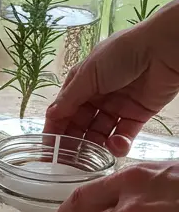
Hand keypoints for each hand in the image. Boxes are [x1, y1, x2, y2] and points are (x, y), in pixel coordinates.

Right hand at [44, 4, 178, 155]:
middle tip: (69, 161)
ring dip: (96, 145)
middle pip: (80, 124)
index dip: (56, 129)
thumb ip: (70, 98)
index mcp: (82, 82)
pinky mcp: (137, 115)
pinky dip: (119, 143)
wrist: (162, 50)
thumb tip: (51, 116)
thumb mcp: (88, 73)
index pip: (64, 110)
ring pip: (101, 133)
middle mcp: (97, 95)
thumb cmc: (121, 53)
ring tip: (93, 156)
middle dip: (74, 142)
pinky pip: (124, 135)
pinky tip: (116, 145)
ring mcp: (117, 106)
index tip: (49, 149)